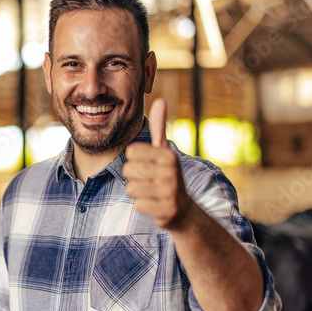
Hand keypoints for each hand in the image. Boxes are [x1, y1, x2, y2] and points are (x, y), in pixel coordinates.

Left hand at [123, 98, 193, 229]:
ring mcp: (170, 191)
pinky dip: (144, 206)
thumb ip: (158, 127)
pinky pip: (138, 205)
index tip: (148, 166)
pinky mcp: (167, 210)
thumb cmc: (167, 175)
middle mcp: (171, 171)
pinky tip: (155, 204)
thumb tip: (160, 100)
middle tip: (150, 181)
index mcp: (168, 154)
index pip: (130, 152)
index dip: (135, 161)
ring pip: (131, 189)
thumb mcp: (164, 151)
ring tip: (152, 192)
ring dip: (138, 192)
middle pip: (128, 170)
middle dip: (135, 178)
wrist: (183, 209)